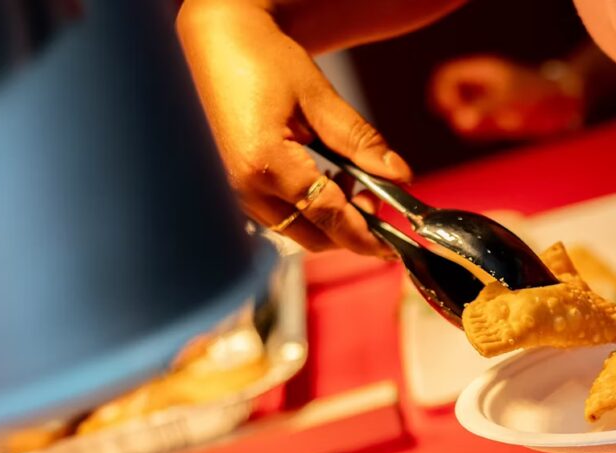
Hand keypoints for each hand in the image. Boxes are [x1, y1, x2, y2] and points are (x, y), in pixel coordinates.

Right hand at [177, 0, 410, 253]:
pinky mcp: (233, 189)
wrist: (217, 43)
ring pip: (295, 231)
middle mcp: (243, 187)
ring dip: (330, 221)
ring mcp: (234, 192)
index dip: (365, 236)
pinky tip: (323, 179)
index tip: (391, 245)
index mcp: (264, 163)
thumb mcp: (319, 97)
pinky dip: (308, 211)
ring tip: (351, 181)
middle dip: (351, 230)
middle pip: (312, 236)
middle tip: (377, 198)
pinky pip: (279, 217)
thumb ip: (360, 141)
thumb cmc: (262, 59)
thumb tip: (399, 175)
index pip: (327, 216)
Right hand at [429, 55, 584, 140]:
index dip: (442, 95)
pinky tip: (502, 129)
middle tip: (474, 125)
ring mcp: (487, 97)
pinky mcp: (495, 113)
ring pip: (462, 113)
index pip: (444, 77)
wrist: (567, 104)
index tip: (454, 112)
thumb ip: (483, 111)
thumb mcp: (510, 103)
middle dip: (456, 113)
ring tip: (495, 126)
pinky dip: (482, 131)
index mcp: (481, 71)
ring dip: (471, 125)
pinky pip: (477, 123)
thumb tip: (458, 122)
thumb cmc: (539, 98)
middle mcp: (481, 83)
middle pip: (448, 96)